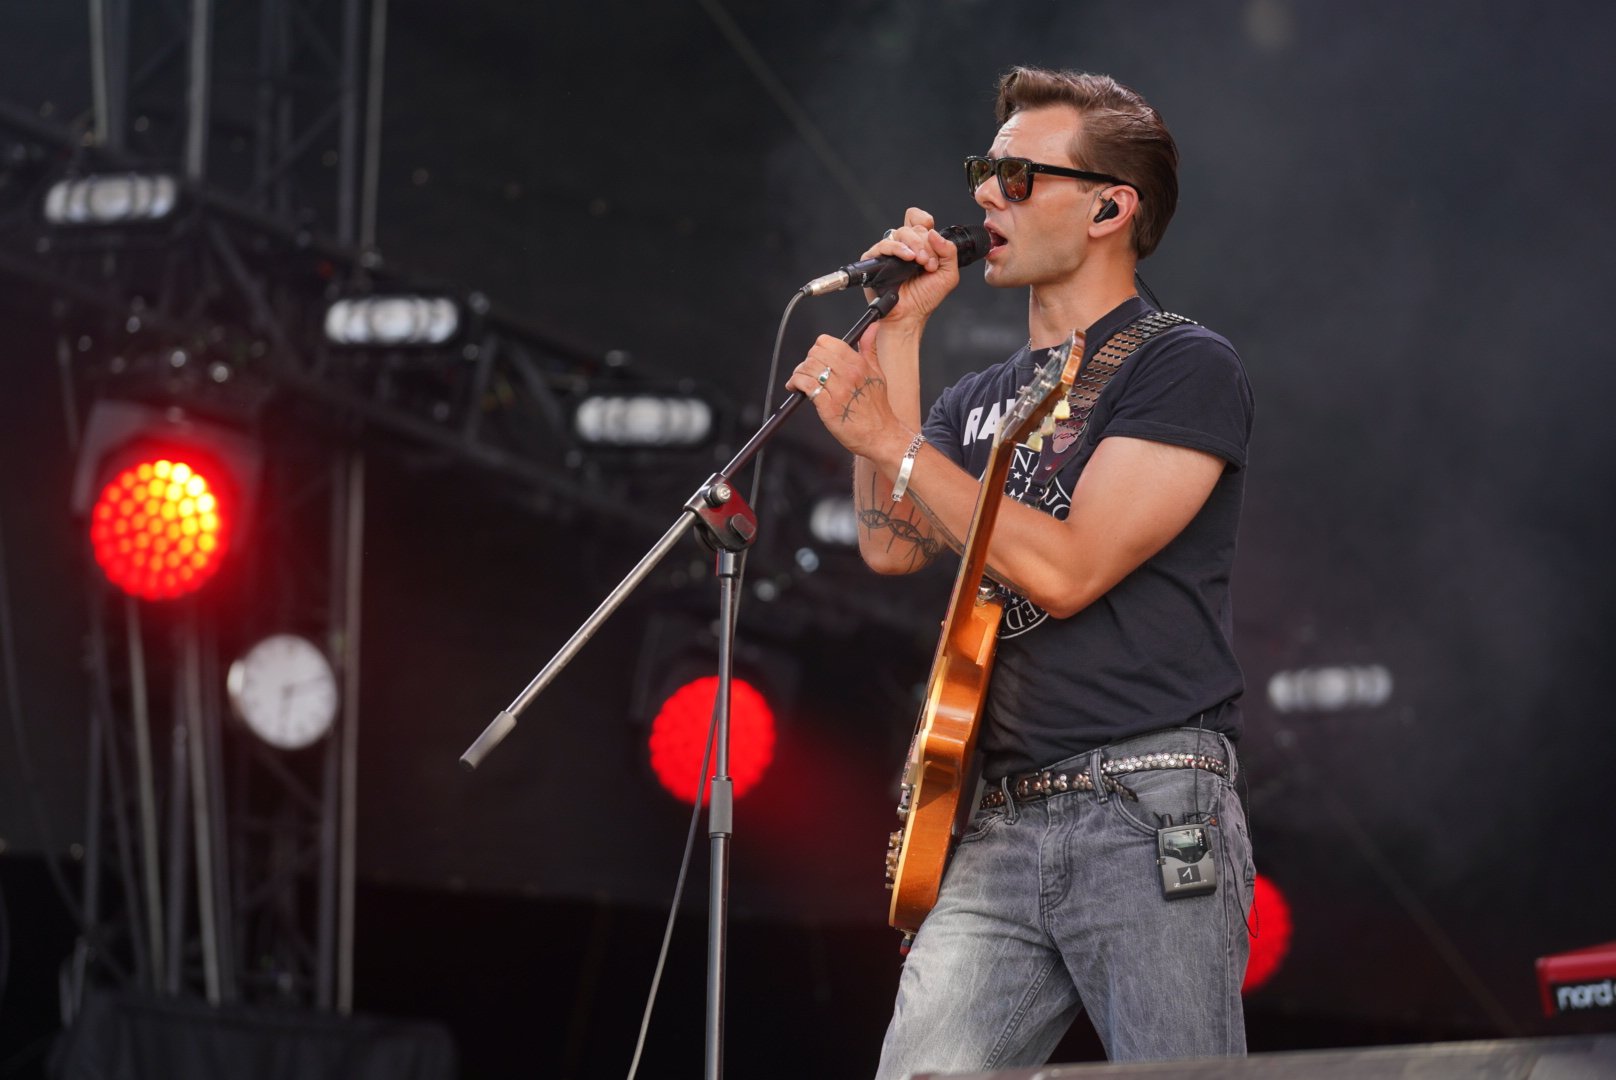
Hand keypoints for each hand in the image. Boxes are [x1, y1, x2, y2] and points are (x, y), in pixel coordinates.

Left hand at [786, 328, 908, 463]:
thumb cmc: (877, 408)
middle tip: (808, 371)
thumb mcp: (877, 373)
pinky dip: (796, 384)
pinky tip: (796, 388)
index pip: (828, 342)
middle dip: (807, 361)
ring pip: (808, 368)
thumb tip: (872, 327)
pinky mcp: (828, 406)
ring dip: (799, 373)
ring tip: (800, 381)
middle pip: (815, 353)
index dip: (818, 348)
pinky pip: (805, 385)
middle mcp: (848, 374)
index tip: (818, 357)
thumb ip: (869, 348)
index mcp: (859, 364)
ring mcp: (838, 390)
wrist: (881, 435)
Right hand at [862, 207, 961, 328]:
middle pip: (913, 227)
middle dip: (925, 244)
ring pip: (900, 233)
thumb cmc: (925, 298)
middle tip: (929, 262)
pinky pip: (884, 245)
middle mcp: (904, 246)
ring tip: (921, 263)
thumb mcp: (948, 273)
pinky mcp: (875, 260)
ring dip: (915, 246)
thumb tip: (934, 233)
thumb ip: (949, 251)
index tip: (932, 238)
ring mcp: (889, 252)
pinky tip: (908, 258)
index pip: (918, 219)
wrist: (910, 315)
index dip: (924, 222)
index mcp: (919, 245)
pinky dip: (898, 249)